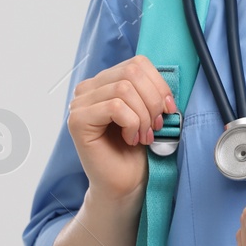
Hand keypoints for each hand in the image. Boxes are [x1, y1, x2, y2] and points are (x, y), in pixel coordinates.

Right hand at [67, 56, 175, 203]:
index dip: (159, 84)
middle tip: (155, 125)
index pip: (137, 63)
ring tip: (143, 135)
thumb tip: (166, 84)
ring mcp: (79, 104)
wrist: (126, 182)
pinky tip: (130, 139)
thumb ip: (152, 90)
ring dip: (142, 116)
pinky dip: (131, 124)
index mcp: (105, 81)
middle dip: (153, 100)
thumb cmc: (138, 148)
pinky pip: (115, 107)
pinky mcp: (77, 121)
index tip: (168, 109)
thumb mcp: (150, 111)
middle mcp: (88, 89)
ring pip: (123, 89)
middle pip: (131, 73)